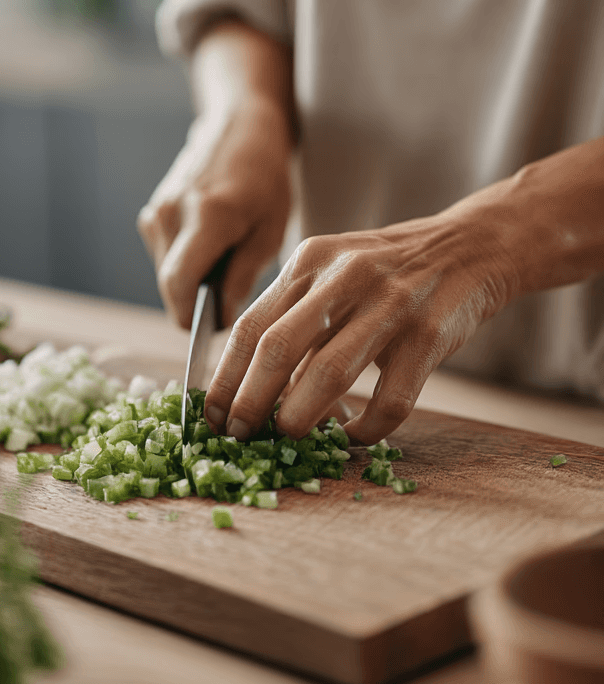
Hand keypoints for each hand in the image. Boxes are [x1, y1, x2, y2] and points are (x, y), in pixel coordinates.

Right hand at [137, 98, 292, 327]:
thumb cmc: (265, 178)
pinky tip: (212, 250)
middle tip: (228, 307)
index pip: (179, 284)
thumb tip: (221, 316)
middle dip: (193, 305)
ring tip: (226, 267)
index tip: (213, 331)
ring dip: (191, 284)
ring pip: (166, 273)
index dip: (191, 318)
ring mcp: (157, 211)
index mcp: (207, 216)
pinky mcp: (152, 212)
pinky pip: (165, 256)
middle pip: (169, 284)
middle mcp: (172, 213)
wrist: (240, 128)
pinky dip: (186, 265)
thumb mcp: (270, 231)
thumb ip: (242, 276)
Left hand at [203, 208, 519, 443]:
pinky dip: (366, 429)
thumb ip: (296, 318)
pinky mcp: (428, 336)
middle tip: (238, 435)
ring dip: (299, 416)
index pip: (250, 325)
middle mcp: (344, 278)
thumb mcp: (334, 274)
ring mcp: (389, 305)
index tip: (211, 415)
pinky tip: (353, 436)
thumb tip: (254, 389)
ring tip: (286, 438)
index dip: (224, 377)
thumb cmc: (390, 270)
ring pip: (330, 373)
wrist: (472, 246)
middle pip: (277, 348)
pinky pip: (390, 400)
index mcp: (310, 261)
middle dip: (249, 401)